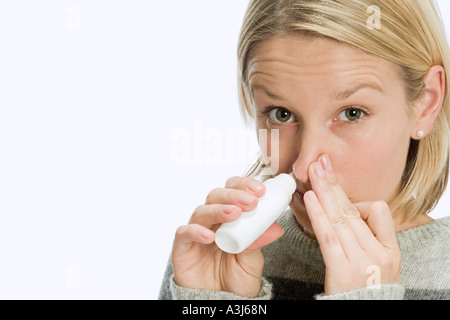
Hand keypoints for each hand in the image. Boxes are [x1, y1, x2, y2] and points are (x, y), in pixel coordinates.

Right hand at [171, 176, 283, 297]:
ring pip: (201, 211)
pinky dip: (195, 231)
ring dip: (218, 209)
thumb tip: (276, 227)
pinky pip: (184, 233)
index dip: (244, 186)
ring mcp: (195, 232)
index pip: (233, 192)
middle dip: (233, 195)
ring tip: (234, 213)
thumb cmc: (236, 278)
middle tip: (250, 201)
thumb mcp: (252, 259)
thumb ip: (259, 241)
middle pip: (216, 196)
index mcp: (229, 217)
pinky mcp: (182, 247)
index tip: (260, 190)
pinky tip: (210, 236)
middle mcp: (211, 221)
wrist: (221, 302)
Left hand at [304, 154, 400, 295]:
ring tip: (313, 173)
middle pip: (353, 210)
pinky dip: (318, 215)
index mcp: (389, 249)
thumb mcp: (378, 263)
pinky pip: (329, 237)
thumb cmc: (367, 289)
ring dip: (324, 192)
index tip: (339, 196)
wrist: (363, 312)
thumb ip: (366, 237)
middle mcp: (378, 253)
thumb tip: (341, 209)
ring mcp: (361, 262)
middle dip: (334, 183)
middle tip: (321, 162)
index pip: (379, 211)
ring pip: (340, 218)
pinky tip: (310, 199)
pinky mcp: (342, 271)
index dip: (358, 200)